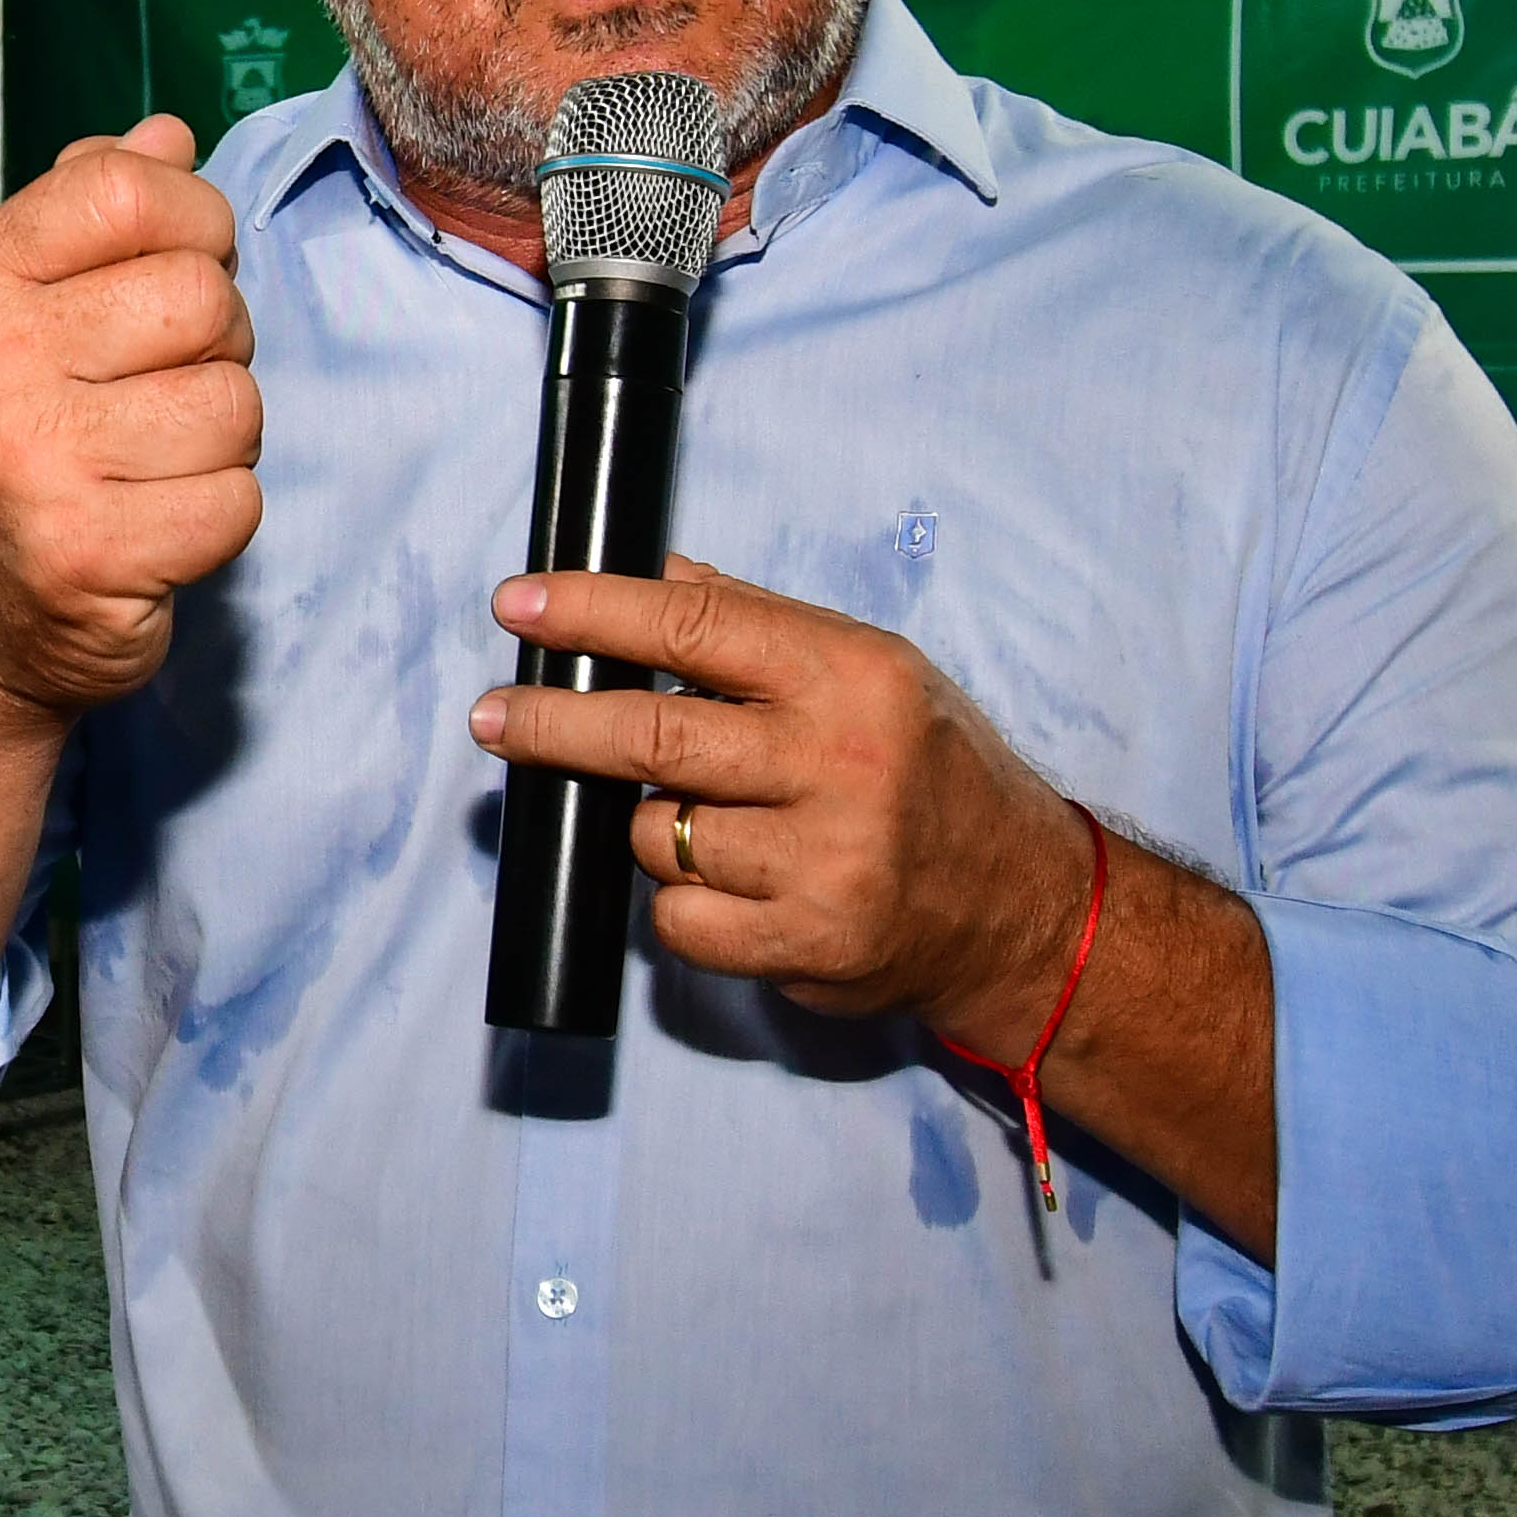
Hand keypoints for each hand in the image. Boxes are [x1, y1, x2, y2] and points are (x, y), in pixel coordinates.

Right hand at [0, 116, 262, 718]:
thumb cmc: (33, 436)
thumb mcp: (37, 304)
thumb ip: (100, 211)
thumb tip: (168, 134)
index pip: (132, 190)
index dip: (195, 226)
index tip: (175, 274)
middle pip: (204, 298)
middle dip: (216, 347)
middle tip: (158, 392)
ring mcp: (32, 462)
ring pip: (233, 403)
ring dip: (221, 441)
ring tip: (155, 463)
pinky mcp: (89, 553)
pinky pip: (237, 500)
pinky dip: (218, 517)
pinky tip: (158, 524)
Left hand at [469, 557, 1089, 1051]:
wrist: (1022, 904)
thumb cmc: (931, 772)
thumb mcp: (870, 669)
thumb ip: (755, 624)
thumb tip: (649, 570)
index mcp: (851, 675)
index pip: (690, 626)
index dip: (590, 612)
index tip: (517, 605)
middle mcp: (840, 763)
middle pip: (650, 734)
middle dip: (554, 723)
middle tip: (495, 716)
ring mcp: (825, 862)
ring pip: (655, 833)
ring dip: (649, 824)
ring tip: (704, 817)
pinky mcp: (809, 945)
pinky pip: (679, 917)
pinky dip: (680, 901)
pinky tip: (730, 884)